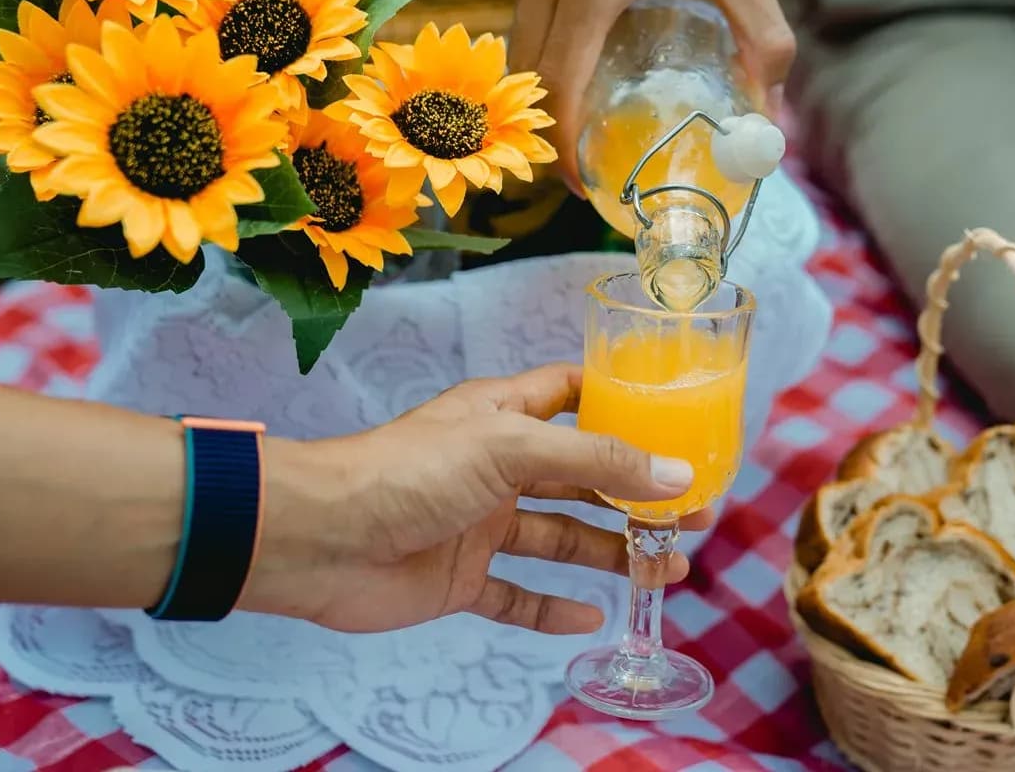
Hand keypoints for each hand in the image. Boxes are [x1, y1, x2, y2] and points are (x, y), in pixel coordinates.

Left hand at [244, 364, 711, 633]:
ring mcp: (480, 523)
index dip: (620, 403)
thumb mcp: (512, 448)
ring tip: (666, 569)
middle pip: (582, 476)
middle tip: (695, 514)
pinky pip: (517, 595)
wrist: (319, 539)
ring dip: (611, 553)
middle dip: (636, 493)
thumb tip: (676, 475)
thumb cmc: (407, 471)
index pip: (573, 396)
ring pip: (561, 538)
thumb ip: (595, 459)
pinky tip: (592, 618)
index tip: (675, 417)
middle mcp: (497, 465)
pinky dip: (552, 609)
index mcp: (504, 415)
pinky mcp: (460, 578)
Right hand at [509, 0, 795, 192]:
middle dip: (550, 134)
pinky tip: (576, 87)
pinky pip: (522, 29)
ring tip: (581, 138)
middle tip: (588, 170)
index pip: (560, 80)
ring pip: (518, 55)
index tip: (586, 182)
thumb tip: (770, 121)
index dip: (566, 144)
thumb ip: (764, 41)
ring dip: (541, 101)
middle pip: (529, 77)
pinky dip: (540, 66)